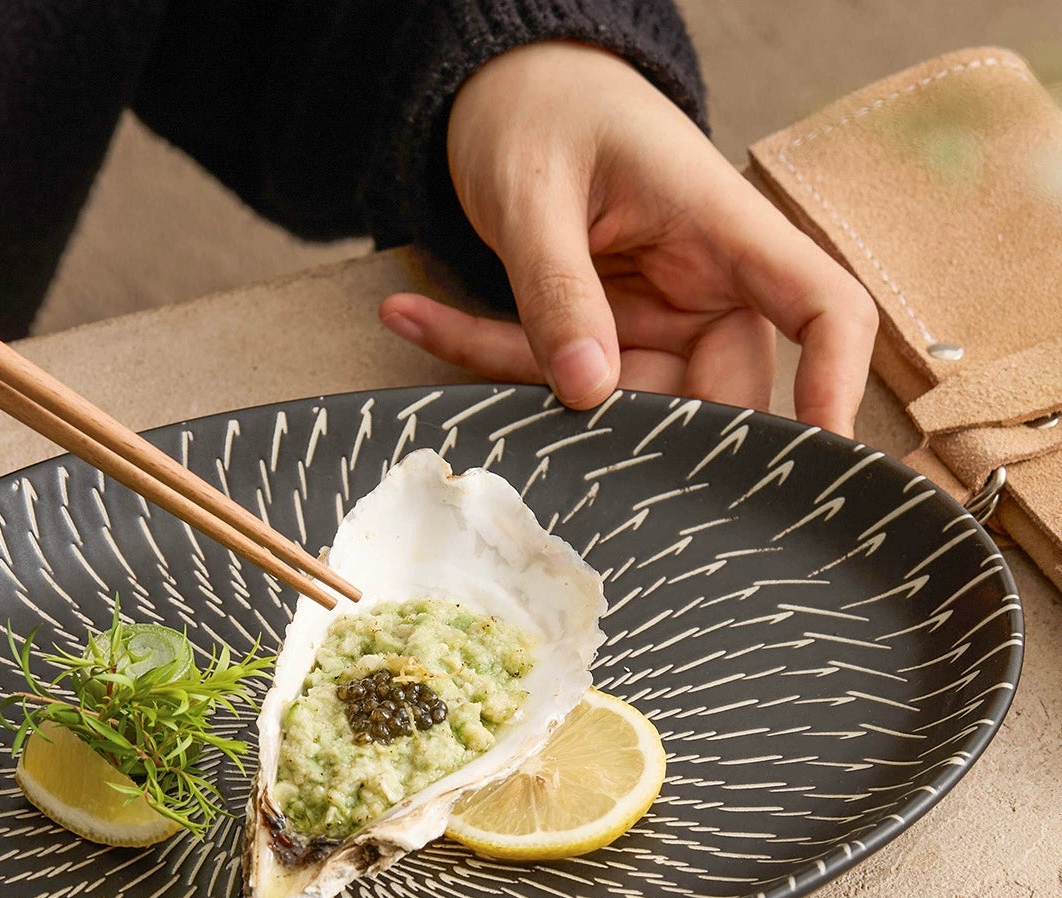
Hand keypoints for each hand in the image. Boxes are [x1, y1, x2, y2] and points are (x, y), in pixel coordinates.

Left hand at [379, 43, 877, 435]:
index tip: (822, 453)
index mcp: (725, 231)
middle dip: (615, 415)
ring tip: (418, 315)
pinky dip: (486, 359)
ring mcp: (656, 323)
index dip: (838, 380)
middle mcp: (706, 289)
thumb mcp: (534, 194)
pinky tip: (412, 317)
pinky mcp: (606, 340)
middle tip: (518, 392)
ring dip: (517, 376)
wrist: (509, 92)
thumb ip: (557, 290)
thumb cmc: (539, 113)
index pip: (822, 307)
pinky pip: (560, 382)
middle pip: (707, 396)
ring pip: (616, 403)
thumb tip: (586, 393)